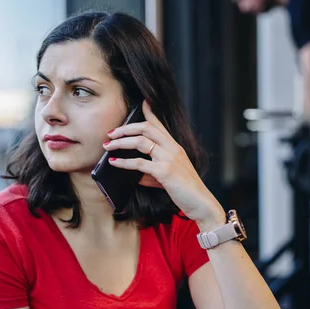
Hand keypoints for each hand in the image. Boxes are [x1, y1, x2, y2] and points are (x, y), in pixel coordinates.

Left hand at [104, 100, 224, 226]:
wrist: (202, 203)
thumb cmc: (186, 192)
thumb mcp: (168, 178)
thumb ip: (151, 173)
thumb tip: (135, 175)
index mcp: (175, 147)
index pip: (159, 124)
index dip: (149, 112)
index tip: (142, 102)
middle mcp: (172, 149)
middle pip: (146, 128)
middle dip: (125, 128)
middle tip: (111, 133)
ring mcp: (169, 159)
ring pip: (140, 142)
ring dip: (120, 142)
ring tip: (107, 146)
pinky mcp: (164, 172)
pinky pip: (139, 163)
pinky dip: (123, 162)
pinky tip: (114, 162)